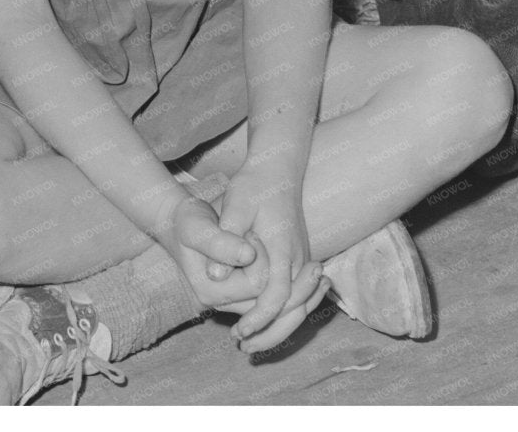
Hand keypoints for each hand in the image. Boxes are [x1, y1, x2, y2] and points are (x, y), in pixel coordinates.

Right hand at [162, 195, 263, 313]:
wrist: (176, 222)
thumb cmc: (186, 221)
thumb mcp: (197, 228)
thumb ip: (219, 243)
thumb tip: (249, 256)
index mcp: (209, 293)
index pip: (256, 283)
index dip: (260, 256)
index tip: (248, 231)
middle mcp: (217, 304)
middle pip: (262, 292)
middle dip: (264, 262)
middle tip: (251, 235)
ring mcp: (225, 302)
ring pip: (264, 295)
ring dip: (265, 268)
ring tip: (251, 243)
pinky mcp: (232, 295)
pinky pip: (260, 293)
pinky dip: (263, 272)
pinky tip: (254, 251)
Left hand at [217, 168, 321, 353]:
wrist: (276, 169)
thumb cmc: (252, 186)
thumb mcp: (234, 205)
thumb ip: (223, 240)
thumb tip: (215, 275)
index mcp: (284, 246)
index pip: (278, 294)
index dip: (260, 317)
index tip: (240, 332)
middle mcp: (298, 257)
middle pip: (294, 308)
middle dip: (271, 332)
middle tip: (243, 347)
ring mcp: (302, 259)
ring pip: (299, 306)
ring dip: (279, 328)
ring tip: (250, 344)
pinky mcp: (299, 260)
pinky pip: (296, 296)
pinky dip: (284, 314)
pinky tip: (263, 324)